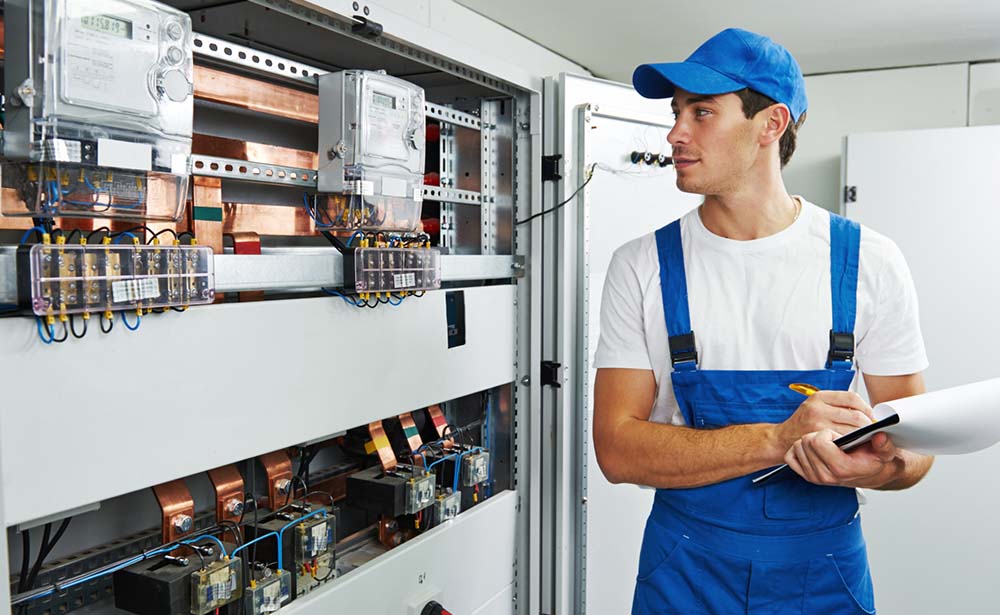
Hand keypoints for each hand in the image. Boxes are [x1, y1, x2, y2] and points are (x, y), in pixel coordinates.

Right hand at [774, 390, 873, 452]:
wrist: (784, 438)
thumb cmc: (804, 422)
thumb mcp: (817, 405)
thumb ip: (837, 404)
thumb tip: (865, 410)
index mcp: (819, 397)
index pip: (852, 398)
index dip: (866, 407)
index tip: (870, 414)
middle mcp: (817, 408)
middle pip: (855, 415)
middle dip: (867, 424)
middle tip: (870, 429)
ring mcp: (817, 424)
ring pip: (852, 430)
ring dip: (862, 435)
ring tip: (863, 436)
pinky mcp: (819, 439)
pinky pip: (844, 440)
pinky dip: (852, 442)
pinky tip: (852, 443)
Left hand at [785, 431, 899, 487]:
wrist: (869, 474)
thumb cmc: (874, 461)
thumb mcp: (885, 452)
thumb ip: (884, 445)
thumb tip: (880, 437)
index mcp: (841, 468)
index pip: (819, 442)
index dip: (828, 433)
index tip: (838, 434)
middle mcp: (825, 475)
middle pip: (806, 442)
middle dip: (819, 434)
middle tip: (833, 438)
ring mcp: (814, 477)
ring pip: (798, 446)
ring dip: (810, 440)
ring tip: (826, 443)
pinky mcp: (806, 475)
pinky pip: (790, 456)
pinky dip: (799, 449)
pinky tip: (814, 449)